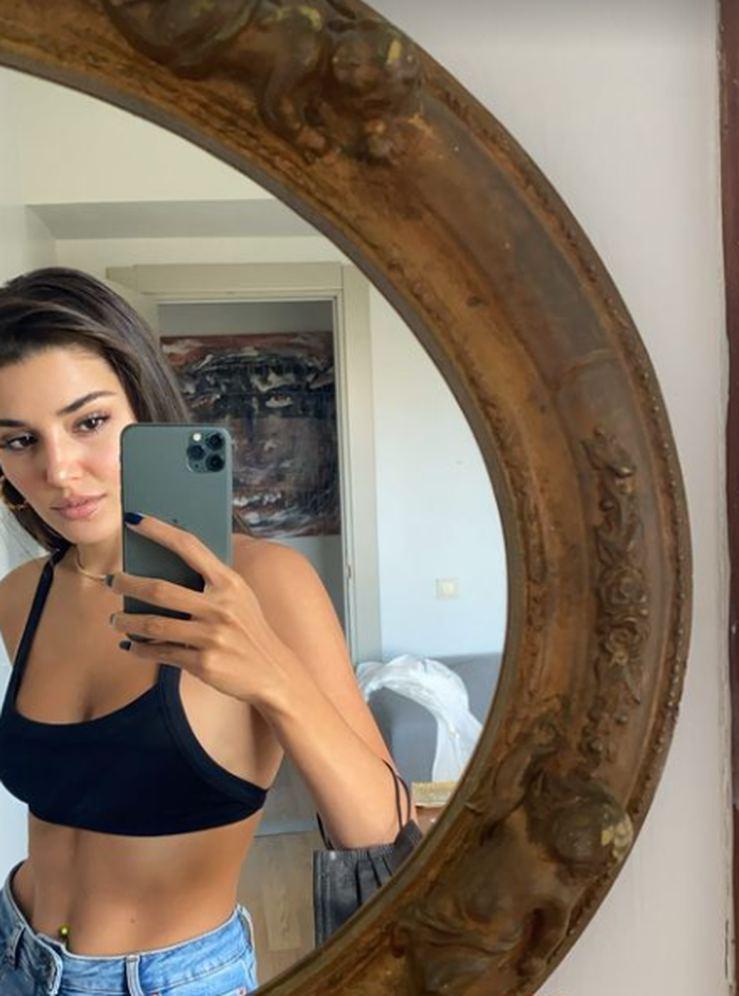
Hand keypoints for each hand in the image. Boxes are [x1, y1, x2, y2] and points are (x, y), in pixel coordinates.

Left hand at [108, 513, 291, 706]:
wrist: (274, 673)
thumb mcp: (240, 597)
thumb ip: (212, 581)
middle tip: (112, 581)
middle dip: (128, 583)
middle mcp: (220, 607)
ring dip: (127, 621)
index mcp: (229, 583)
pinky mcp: (204, 664)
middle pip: (160, 589)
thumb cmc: (250, 629)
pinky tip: (131, 646)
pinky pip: (161, 653)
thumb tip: (166, 563)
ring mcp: (211, 637)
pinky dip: (140, 649)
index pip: (189, 546)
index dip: (159, 530)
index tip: (134, 519)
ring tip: (115, 619)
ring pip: (153, 625)